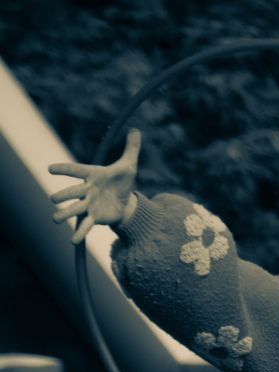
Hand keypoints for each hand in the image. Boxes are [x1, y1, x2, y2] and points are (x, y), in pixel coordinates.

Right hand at [48, 128, 142, 243]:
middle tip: (53, 199)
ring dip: (65, 214)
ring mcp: (89, 204)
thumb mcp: (129, 165)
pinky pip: (86, 225)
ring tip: (54, 219)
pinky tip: (73, 241)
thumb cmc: (122, 182)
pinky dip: (80, 233)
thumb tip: (136, 130)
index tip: (50, 168)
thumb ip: (131, 148)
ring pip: (75, 209)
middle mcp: (88, 190)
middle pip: (74, 192)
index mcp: (93, 175)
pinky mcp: (94, 217)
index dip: (64, 169)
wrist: (126, 202)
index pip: (77, 170)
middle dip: (64, 195)